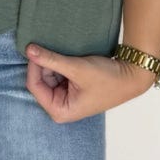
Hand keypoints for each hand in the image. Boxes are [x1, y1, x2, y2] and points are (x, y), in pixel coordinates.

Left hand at [23, 42, 156, 120]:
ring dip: (54, 65)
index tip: (36, 48)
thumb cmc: (107, 78)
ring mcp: (65, 99)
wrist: (131, 77)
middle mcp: (59, 108)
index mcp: (59, 111)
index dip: (34, 66)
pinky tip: (70, 60)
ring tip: (68, 56)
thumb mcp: (76, 67)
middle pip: (40, 81)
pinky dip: (60, 66)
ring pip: (48, 76)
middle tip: (54, 50)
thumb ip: (51, 59)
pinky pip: (57, 76)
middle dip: (45, 66)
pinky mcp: (70, 91)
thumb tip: (29, 50)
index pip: (34, 85)